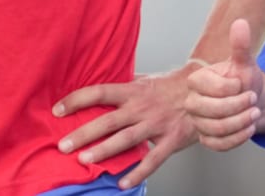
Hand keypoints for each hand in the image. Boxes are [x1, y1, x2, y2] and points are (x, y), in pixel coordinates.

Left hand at [52, 66, 197, 188]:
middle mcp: (142, 107)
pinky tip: (122, 183)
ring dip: (104, 151)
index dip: (77, 100)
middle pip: (108, 120)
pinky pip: (153, 159)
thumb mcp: (145, 80)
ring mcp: (157, 124)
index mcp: (133, 90)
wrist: (206, 91)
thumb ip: (123, 85)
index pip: (99, 92)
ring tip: (85, 161)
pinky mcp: (171, 140)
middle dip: (84, 134)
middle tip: (64, 145)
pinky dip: (137, 172)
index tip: (58, 110)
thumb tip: (96, 88)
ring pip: (126, 139)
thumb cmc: (171, 86)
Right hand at [185, 18, 264, 151]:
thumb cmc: (242, 80)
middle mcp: (192, 102)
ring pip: (217, 129)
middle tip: (252, 100)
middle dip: (238, 108)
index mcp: (196, 80)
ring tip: (253, 113)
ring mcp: (197, 122)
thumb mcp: (244, 62)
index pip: (212, 89)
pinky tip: (248, 127)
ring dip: (241, 123)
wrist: (248, 99)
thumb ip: (241, 45)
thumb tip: (240, 23)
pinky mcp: (206, 138)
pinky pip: (218, 144)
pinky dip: (237, 138)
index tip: (243, 84)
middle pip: (213, 112)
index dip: (233, 89)